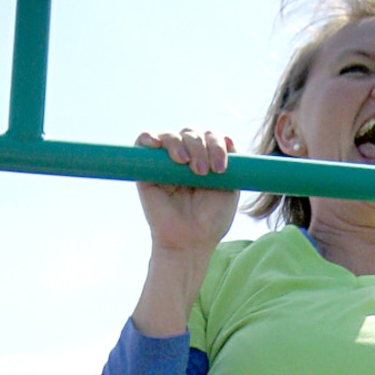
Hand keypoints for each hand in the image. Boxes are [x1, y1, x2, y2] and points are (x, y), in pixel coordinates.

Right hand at [135, 128, 238, 255]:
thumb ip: (232, 164)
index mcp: (205, 160)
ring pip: (171, 135)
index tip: (221, 168)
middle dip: (200, 147)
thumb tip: (226, 137)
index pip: (210, 137)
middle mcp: (185, 159)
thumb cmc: (211, 221)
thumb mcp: (230, 190)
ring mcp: (164, 164)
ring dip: (180, 144)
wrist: (190, 241)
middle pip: (191, 133)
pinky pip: (142, 141)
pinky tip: (157, 143)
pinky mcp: (145, 171)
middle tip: (203, 171)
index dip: (216, 145)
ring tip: (184, 162)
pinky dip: (148, 137)